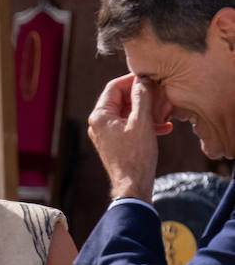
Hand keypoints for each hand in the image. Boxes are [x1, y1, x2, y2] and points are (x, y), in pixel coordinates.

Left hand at [87, 74, 170, 201]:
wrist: (133, 185)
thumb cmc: (136, 155)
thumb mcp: (142, 122)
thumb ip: (141, 98)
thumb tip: (142, 80)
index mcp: (100, 116)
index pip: (113, 87)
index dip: (132, 80)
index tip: (150, 78)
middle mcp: (98, 123)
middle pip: (121, 99)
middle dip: (143, 97)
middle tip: (160, 95)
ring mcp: (106, 133)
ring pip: (128, 113)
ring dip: (147, 111)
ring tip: (165, 113)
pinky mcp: (114, 142)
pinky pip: (129, 126)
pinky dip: (145, 124)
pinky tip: (164, 127)